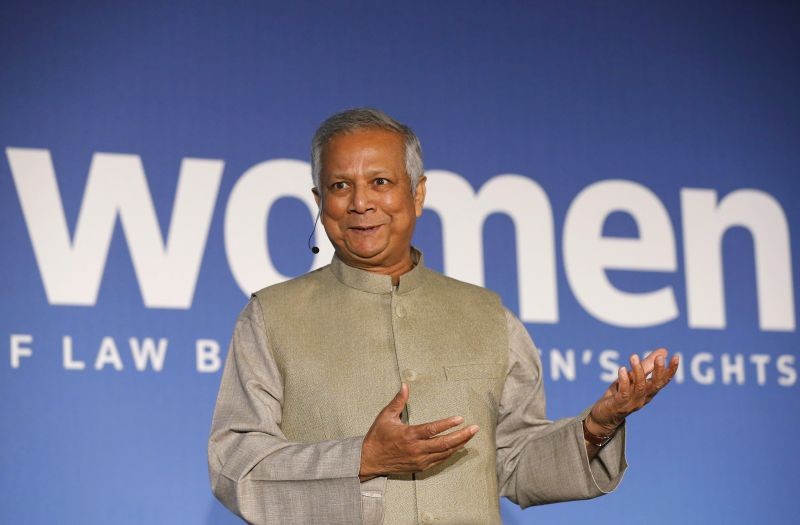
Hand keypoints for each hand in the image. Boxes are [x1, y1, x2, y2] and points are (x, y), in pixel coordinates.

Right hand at [359, 383, 478, 480]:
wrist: (370, 460)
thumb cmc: (378, 436)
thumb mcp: (386, 416)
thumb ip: (398, 401)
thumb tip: (405, 385)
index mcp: (409, 435)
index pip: (433, 430)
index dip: (447, 424)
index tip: (460, 419)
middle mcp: (416, 449)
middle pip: (444, 444)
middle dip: (462, 436)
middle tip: (474, 429)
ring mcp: (419, 460)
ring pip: (444, 453)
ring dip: (459, 445)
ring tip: (470, 436)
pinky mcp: (420, 467)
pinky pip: (439, 461)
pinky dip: (450, 453)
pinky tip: (457, 447)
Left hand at [587, 348, 678, 435]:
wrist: (604, 416)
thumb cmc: (620, 394)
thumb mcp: (633, 377)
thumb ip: (648, 365)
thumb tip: (664, 351)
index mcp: (649, 391)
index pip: (663, 381)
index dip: (670, 370)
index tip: (676, 357)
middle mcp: (643, 398)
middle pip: (655, 385)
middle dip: (658, 371)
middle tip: (659, 357)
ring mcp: (632, 402)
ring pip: (639, 387)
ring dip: (638, 371)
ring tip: (633, 356)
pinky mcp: (619, 404)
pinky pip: (624, 393)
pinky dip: (624, 381)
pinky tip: (622, 369)